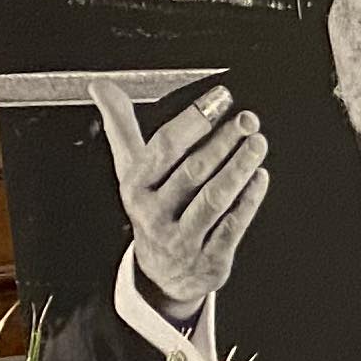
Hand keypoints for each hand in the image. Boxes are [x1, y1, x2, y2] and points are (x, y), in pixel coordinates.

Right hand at [95, 80, 267, 321]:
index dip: (194, 120)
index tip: (221, 97)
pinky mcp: (209, 259)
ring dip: (239, 168)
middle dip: (222, 142)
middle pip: (193, 172)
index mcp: (136, 187)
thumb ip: (121, 126)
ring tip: (258, 142)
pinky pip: (232, 226)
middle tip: (247, 118)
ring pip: (214, 199)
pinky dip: (249, 201)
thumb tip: (100, 84)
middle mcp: (155, 214)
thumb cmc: (152, 208)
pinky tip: (261, 177)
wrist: (161, 275)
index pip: (165, 148)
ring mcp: (183, 239)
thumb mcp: (131, 170)